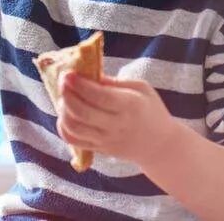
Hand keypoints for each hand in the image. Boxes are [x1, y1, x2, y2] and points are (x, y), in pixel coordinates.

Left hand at [57, 72, 178, 168]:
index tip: (68, 73)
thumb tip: (87, 74)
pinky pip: (74, 141)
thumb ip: (114, 82)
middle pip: (83, 112)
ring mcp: (107, 140)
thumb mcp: (140, 88)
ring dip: (63, 110)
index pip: (100, 96)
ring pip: (75, 128)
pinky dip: (63, 127)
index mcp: (130, 106)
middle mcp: (117, 126)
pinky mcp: (100, 150)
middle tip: (63, 81)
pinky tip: (65, 115)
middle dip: (67, 94)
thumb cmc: (150, 110)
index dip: (80, 84)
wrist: (160, 145)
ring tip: (64, 97)